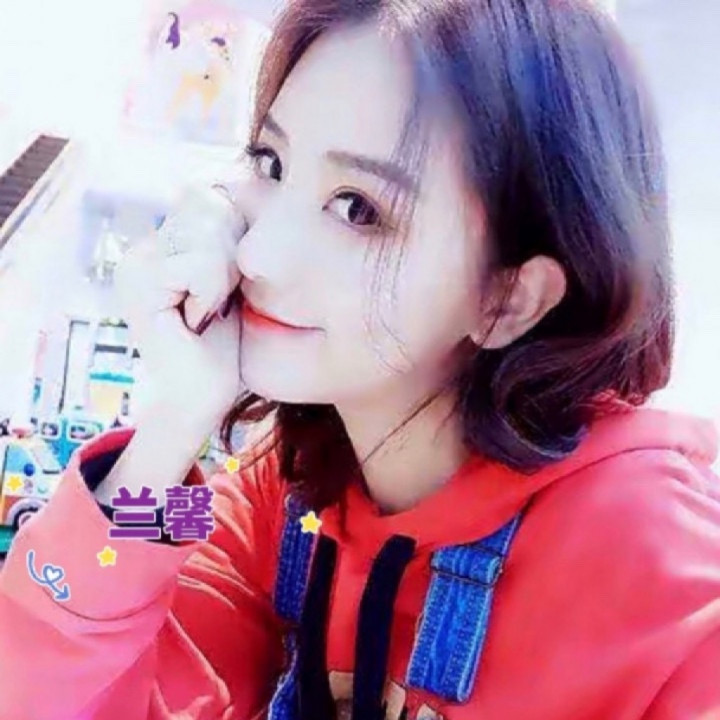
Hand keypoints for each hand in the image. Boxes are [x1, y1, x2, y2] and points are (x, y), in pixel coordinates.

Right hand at [114, 184, 246, 428]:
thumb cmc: (220, 343)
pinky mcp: (139, 284)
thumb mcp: (228, 278)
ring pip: (211, 239)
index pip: (214, 203)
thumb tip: (221, 186)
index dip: (236, 244)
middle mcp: (142, 249)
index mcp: (161, 245)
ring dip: (222, 282)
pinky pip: (202, 265)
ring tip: (205, 312)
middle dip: (231, 262)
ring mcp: (136, 264)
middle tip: (215, 303)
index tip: (224, 288)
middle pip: (214, 214)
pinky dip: (212, 294)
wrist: (201, 394)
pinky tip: (194, 320)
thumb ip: (223, 235)